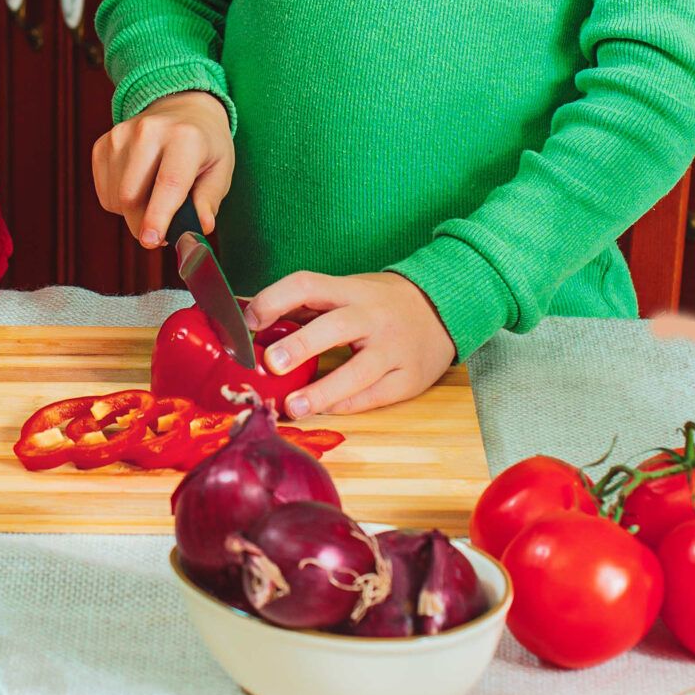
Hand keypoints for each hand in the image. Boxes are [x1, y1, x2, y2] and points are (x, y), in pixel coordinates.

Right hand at [93, 91, 233, 247]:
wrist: (182, 108)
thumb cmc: (204, 145)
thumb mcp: (221, 169)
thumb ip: (209, 200)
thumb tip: (200, 227)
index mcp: (185, 137)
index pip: (168, 183)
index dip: (158, 216)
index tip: (151, 240)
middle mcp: (149, 131)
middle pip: (131, 196)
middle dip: (143, 224)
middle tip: (162, 231)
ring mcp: (121, 135)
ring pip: (116, 198)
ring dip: (133, 214)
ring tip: (155, 200)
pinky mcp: (103, 144)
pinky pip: (105, 192)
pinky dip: (120, 202)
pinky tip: (140, 187)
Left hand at [241, 271, 454, 418]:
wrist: (445, 307)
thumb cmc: (381, 303)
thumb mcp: (347, 291)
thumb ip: (306, 306)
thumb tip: (250, 318)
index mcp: (351, 290)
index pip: (308, 285)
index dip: (274, 299)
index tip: (249, 321)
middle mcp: (374, 316)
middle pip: (336, 327)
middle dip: (301, 345)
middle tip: (270, 364)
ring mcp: (394, 349)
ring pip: (359, 372)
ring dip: (323, 391)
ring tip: (293, 407)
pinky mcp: (409, 378)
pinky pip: (375, 395)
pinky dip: (347, 404)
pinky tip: (324, 410)